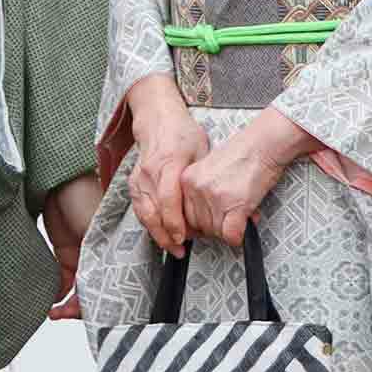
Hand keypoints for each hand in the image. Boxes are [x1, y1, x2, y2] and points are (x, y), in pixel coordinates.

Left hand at [44, 172, 104, 319]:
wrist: (59, 179)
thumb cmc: (85, 195)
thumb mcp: (96, 229)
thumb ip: (96, 257)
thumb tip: (90, 289)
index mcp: (117, 250)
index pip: (115, 284)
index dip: (106, 302)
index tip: (95, 316)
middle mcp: (101, 255)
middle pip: (96, 290)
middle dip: (85, 308)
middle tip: (69, 316)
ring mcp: (83, 256)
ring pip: (78, 290)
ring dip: (68, 304)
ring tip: (56, 314)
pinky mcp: (64, 254)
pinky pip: (62, 280)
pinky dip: (57, 294)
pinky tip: (51, 303)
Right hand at [124, 73, 208, 256]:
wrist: (158, 121)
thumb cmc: (183, 135)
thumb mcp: (203, 151)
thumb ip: (212, 179)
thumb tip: (238, 204)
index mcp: (170, 162)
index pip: (168, 198)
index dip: (174, 221)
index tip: (182, 237)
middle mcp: (150, 172)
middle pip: (153, 211)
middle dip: (165, 235)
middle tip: (179, 250)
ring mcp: (139, 179)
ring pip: (144, 214)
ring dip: (157, 234)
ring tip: (172, 247)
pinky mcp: (133, 184)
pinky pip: (139, 210)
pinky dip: (150, 224)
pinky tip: (161, 234)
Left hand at [182, 107, 318, 247]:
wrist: (263, 144)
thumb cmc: (243, 154)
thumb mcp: (209, 169)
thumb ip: (200, 191)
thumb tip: (202, 217)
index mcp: (186, 179)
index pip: (182, 214)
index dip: (198, 221)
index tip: (209, 220)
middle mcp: (196, 188)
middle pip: (197, 226)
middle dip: (214, 226)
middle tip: (228, 218)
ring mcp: (214, 197)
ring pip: (214, 232)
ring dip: (228, 229)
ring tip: (240, 214)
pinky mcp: (234, 206)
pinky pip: (231, 235)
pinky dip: (239, 235)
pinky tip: (244, 226)